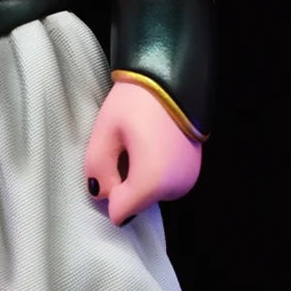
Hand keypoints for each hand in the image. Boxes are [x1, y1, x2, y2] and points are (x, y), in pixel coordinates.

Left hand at [84, 80, 202, 225]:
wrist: (173, 77)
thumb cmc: (136, 100)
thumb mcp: (104, 131)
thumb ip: (97, 169)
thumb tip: (101, 193)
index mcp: (153, 182)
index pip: (119, 213)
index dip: (109, 188)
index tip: (114, 158)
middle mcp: (176, 188)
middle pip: (135, 204)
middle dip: (124, 182)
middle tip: (127, 145)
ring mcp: (188, 181)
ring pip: (149, 195)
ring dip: (138, 177)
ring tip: (140, 141)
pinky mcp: (193, 172)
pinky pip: (164, 184)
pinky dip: (154, 172)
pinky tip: (153, 143)